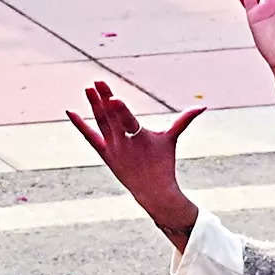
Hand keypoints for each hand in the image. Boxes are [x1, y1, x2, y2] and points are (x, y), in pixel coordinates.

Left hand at [67, 82, 201, 234]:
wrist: (152, 192)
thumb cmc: (163, 163)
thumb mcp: (171, 140)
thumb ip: (184, 120)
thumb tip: (204, 106)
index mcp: (140, 138)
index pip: (128, 121)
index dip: (120, 110)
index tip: (113, 98)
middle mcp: (124, 143)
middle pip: (112, 118)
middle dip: (104, 99)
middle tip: (97, 81)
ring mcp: (113, 149)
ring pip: (101, 123)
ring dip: (93, 105)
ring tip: (88, 88)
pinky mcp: (105, 154)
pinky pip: (90, 137)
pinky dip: (80, 124)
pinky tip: (70, 111)